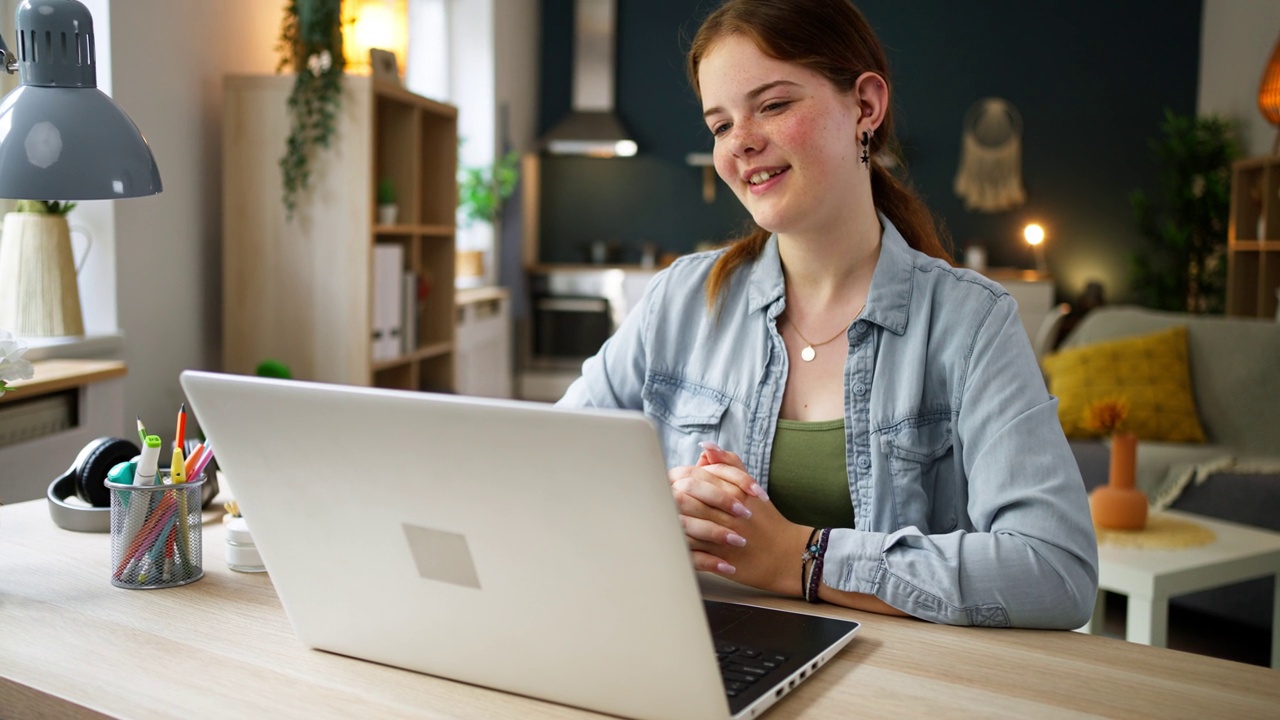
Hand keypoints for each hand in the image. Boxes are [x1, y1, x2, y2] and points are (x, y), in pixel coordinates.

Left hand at [668, 442, 808, 596]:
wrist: (785, 553)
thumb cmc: (765, 519)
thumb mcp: (750, 486)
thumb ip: (729, 464)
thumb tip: (706, 446)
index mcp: (732, 491)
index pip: (694, 478)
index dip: (677, 480)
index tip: (670, 482)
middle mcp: (726, 511)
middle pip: (683, 499)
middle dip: (666, 499)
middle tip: (657, 499)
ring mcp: (722, 535)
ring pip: (683, 525)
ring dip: (668, 521)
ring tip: (659, 518)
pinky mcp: (719, 556)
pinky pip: (690, 550)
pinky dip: (678, 545)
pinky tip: (670, 540)